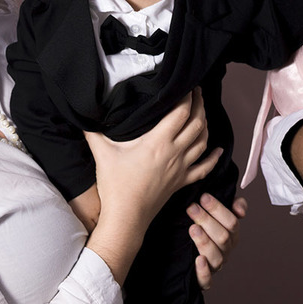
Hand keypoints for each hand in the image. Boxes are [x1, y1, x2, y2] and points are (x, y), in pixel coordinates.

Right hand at [86, 90, 218, 225]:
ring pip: (203, 141)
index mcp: (158, 142)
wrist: (126, 218)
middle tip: (198, 92)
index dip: (188, 96)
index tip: (188, 85)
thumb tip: (84, 115)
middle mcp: (174, 152)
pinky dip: (213, 158)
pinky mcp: (181, 182)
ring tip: (203, 112)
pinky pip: (204, 168)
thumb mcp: (102, 154)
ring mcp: (181, 168)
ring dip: (206, 124)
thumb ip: (94, 132)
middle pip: (197, 123)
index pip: (181, 112)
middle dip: (200, 105)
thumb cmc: (115, 186)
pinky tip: (218, 150)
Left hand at [187, 195, 246, 288]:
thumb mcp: (219, 214)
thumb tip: (240, 209)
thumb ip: (233, 205)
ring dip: (205, 242)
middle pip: (223, 238)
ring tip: (192, 228)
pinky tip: (198, 260)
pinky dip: (203, 272)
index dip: (218, 209)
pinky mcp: (202, 280)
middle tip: (192, 208)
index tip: (203, 197)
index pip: (231, 222)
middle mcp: (226, 251)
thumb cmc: (206, 228)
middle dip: (207, 220)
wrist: (186, 254)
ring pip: (216, 257)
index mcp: (232, 235)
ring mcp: (215, 265)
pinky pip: (206, 281)